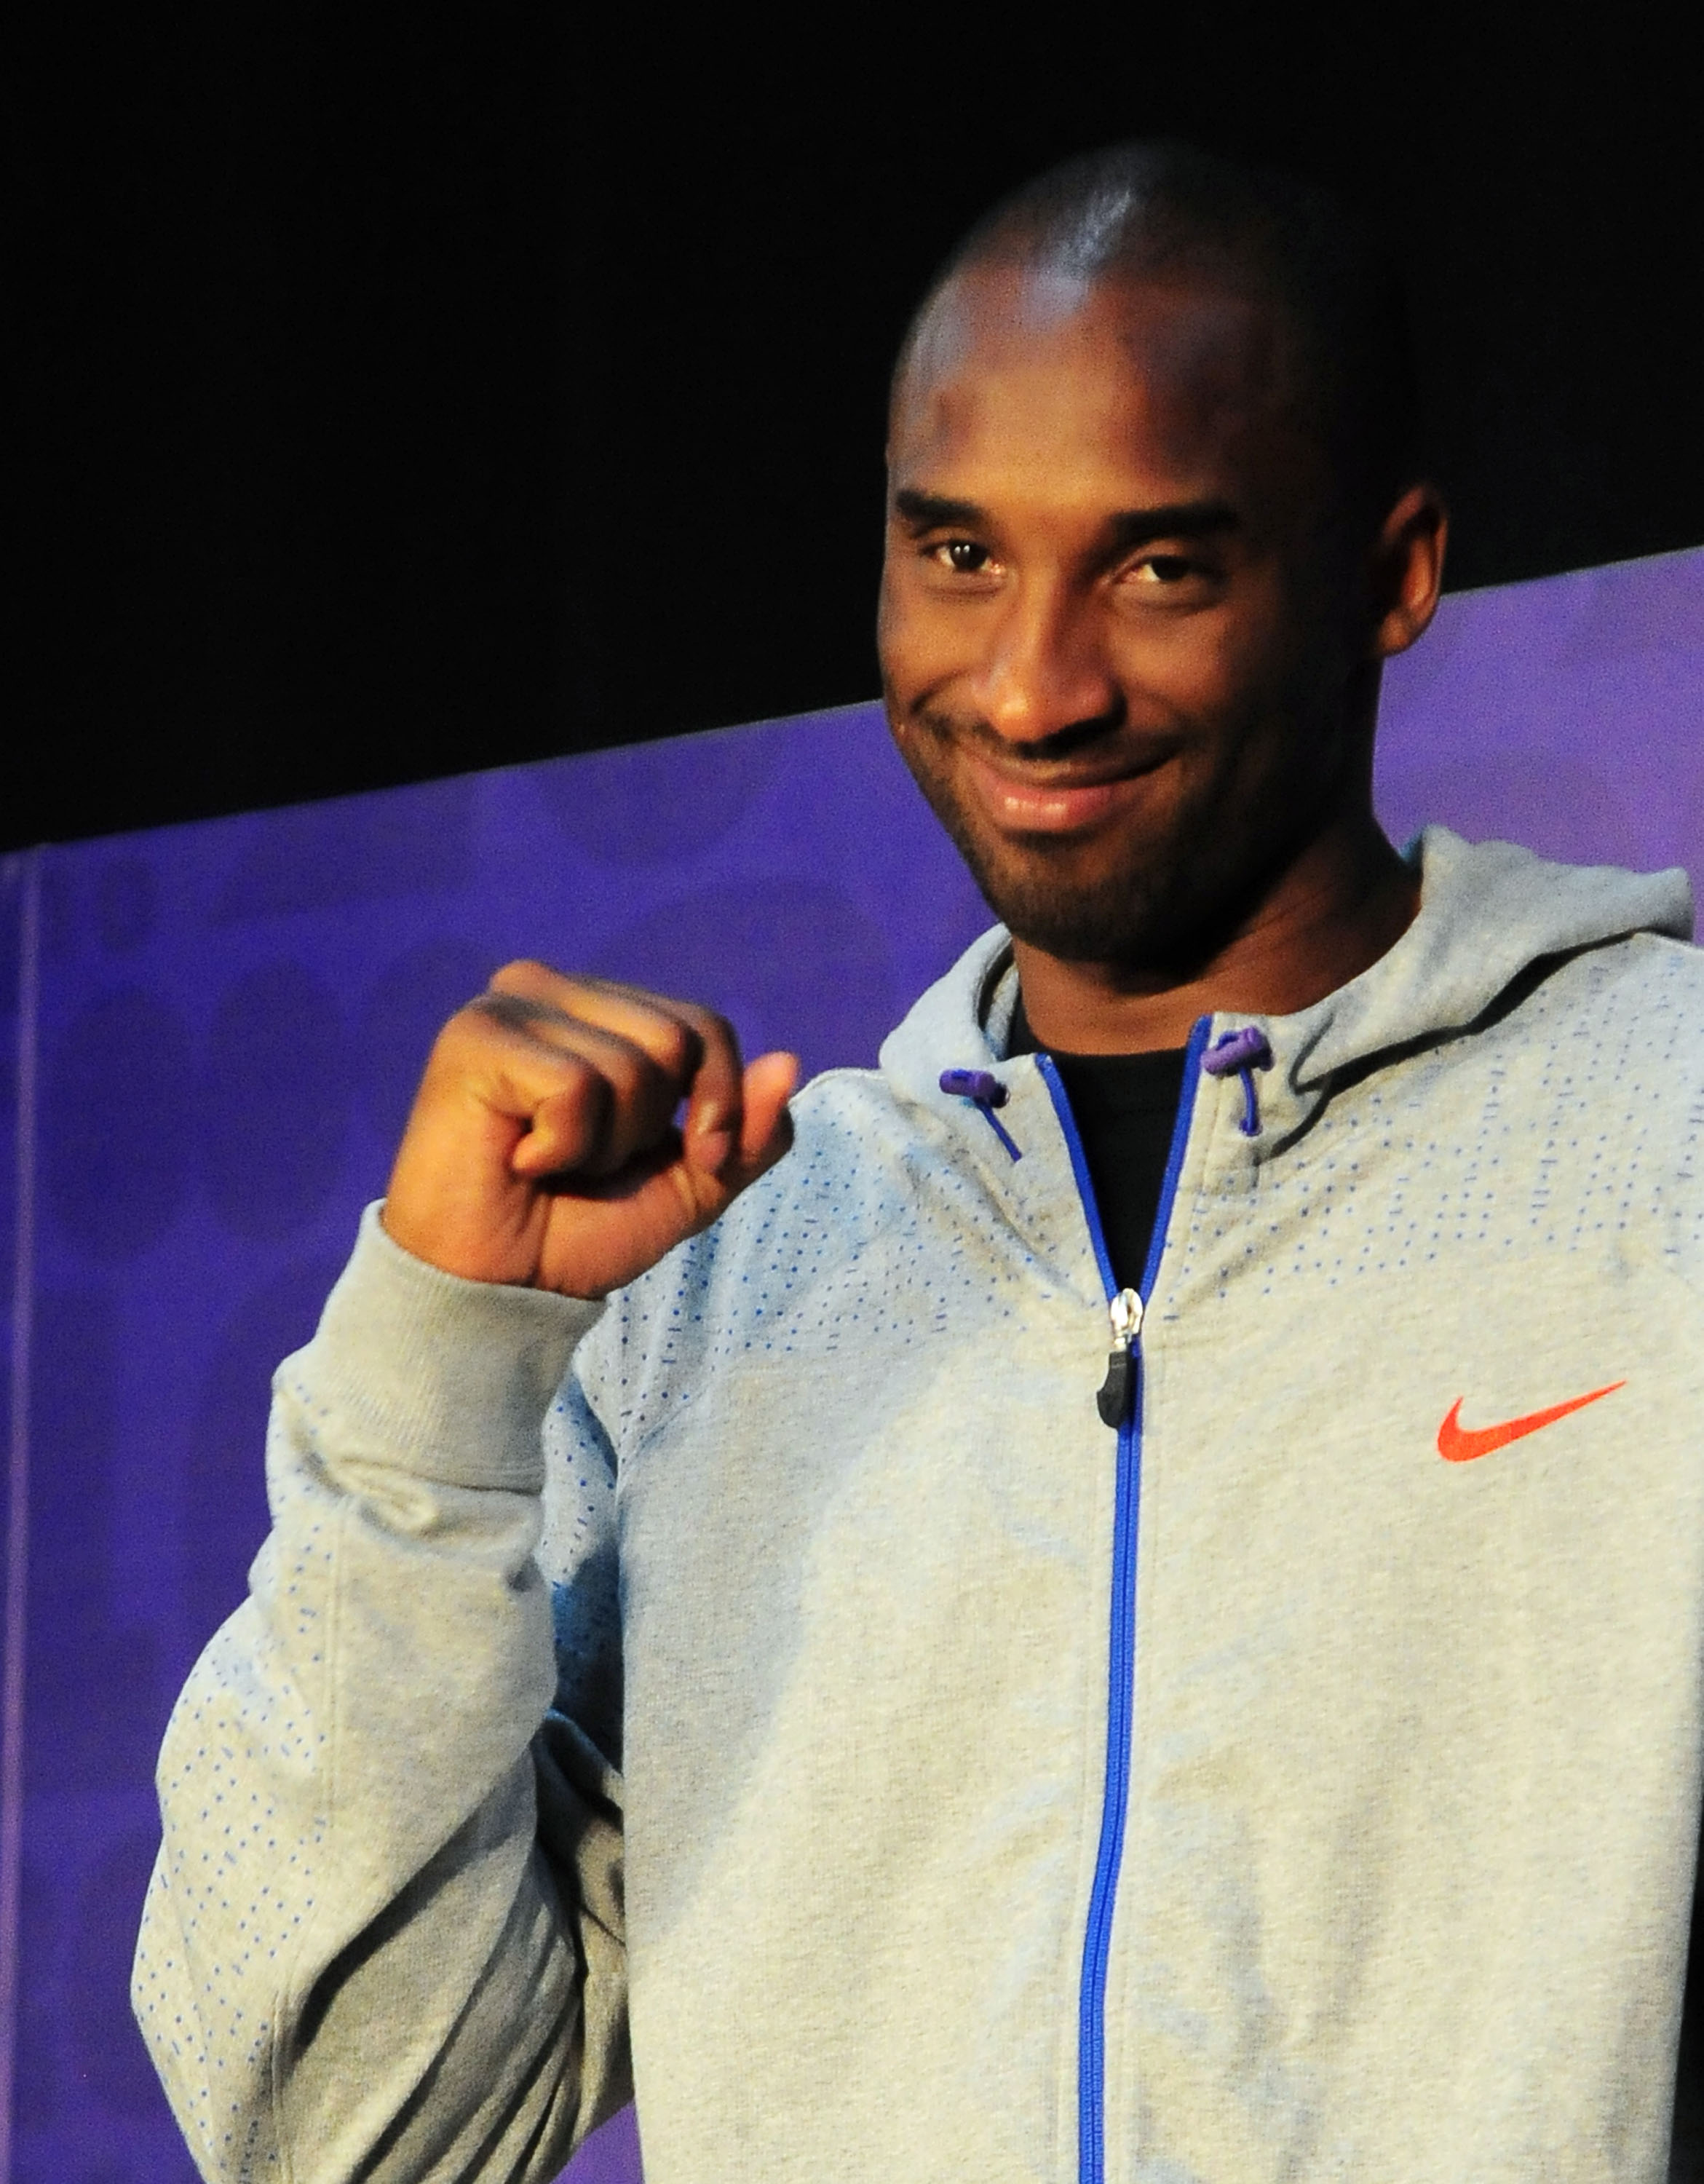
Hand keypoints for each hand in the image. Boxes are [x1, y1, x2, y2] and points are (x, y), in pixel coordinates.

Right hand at [382, 960, 797, 1296]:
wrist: (496, 1292)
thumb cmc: (577, 1231)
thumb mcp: (691, 1184)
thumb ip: (748, 1130)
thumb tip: (789, 1062)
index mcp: (598, 1009)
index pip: (705, 1025)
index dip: (719, 1104)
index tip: (690, 1162)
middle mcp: (549, 989)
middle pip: (678, 1038)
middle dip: (653, 1128)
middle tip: (588, 1165)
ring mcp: (508, 1005)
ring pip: (632, 1065)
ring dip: (605, 1145)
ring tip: (546, 1162)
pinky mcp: (475, 1037)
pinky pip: (577, 1086)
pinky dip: (564, 1146)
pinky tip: (518, 1159)